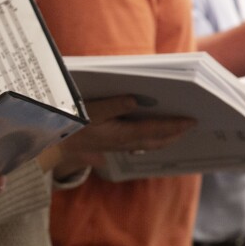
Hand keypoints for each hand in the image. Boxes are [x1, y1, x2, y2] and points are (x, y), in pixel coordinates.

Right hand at [46, 95, 195, 176]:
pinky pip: (138, 145)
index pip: (154, 130)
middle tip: (192, 125)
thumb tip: (134, 99)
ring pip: (147, 145)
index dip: (174, 125)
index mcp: (120, 135)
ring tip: (178, 131)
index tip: (192, 120)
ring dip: (164, 139)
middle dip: (174, 134)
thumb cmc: (69, 125)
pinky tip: (153, 136)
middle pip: (155, 141)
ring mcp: (117, 146)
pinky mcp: (111, 145)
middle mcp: (121, 144)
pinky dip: (151, 140)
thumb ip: (112, 105)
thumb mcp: (88, 111)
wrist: (52, 143)